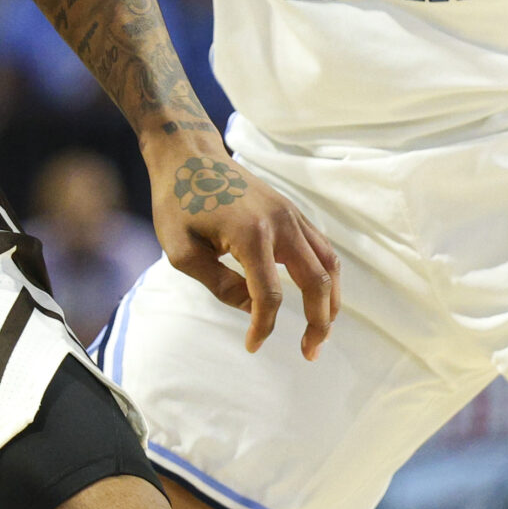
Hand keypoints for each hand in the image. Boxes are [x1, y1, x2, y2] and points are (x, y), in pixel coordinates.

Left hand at [148, 141, 339, 360]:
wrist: (189, 155)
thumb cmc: (177, 202)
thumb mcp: (181, 250)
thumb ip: (219, 284)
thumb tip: (253, 309)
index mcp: (250, 233)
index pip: (269, 295)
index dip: (264, 327)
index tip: (252, 346)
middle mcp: (280, 222)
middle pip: (316, 281)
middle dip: (318, 323)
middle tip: (310, 353)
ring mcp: (291, 214)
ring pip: (328, 264)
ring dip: (330, 301)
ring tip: (321, 330)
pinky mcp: (292, 211)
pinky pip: (322, 248)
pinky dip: (325, 277)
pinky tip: (317, 297)